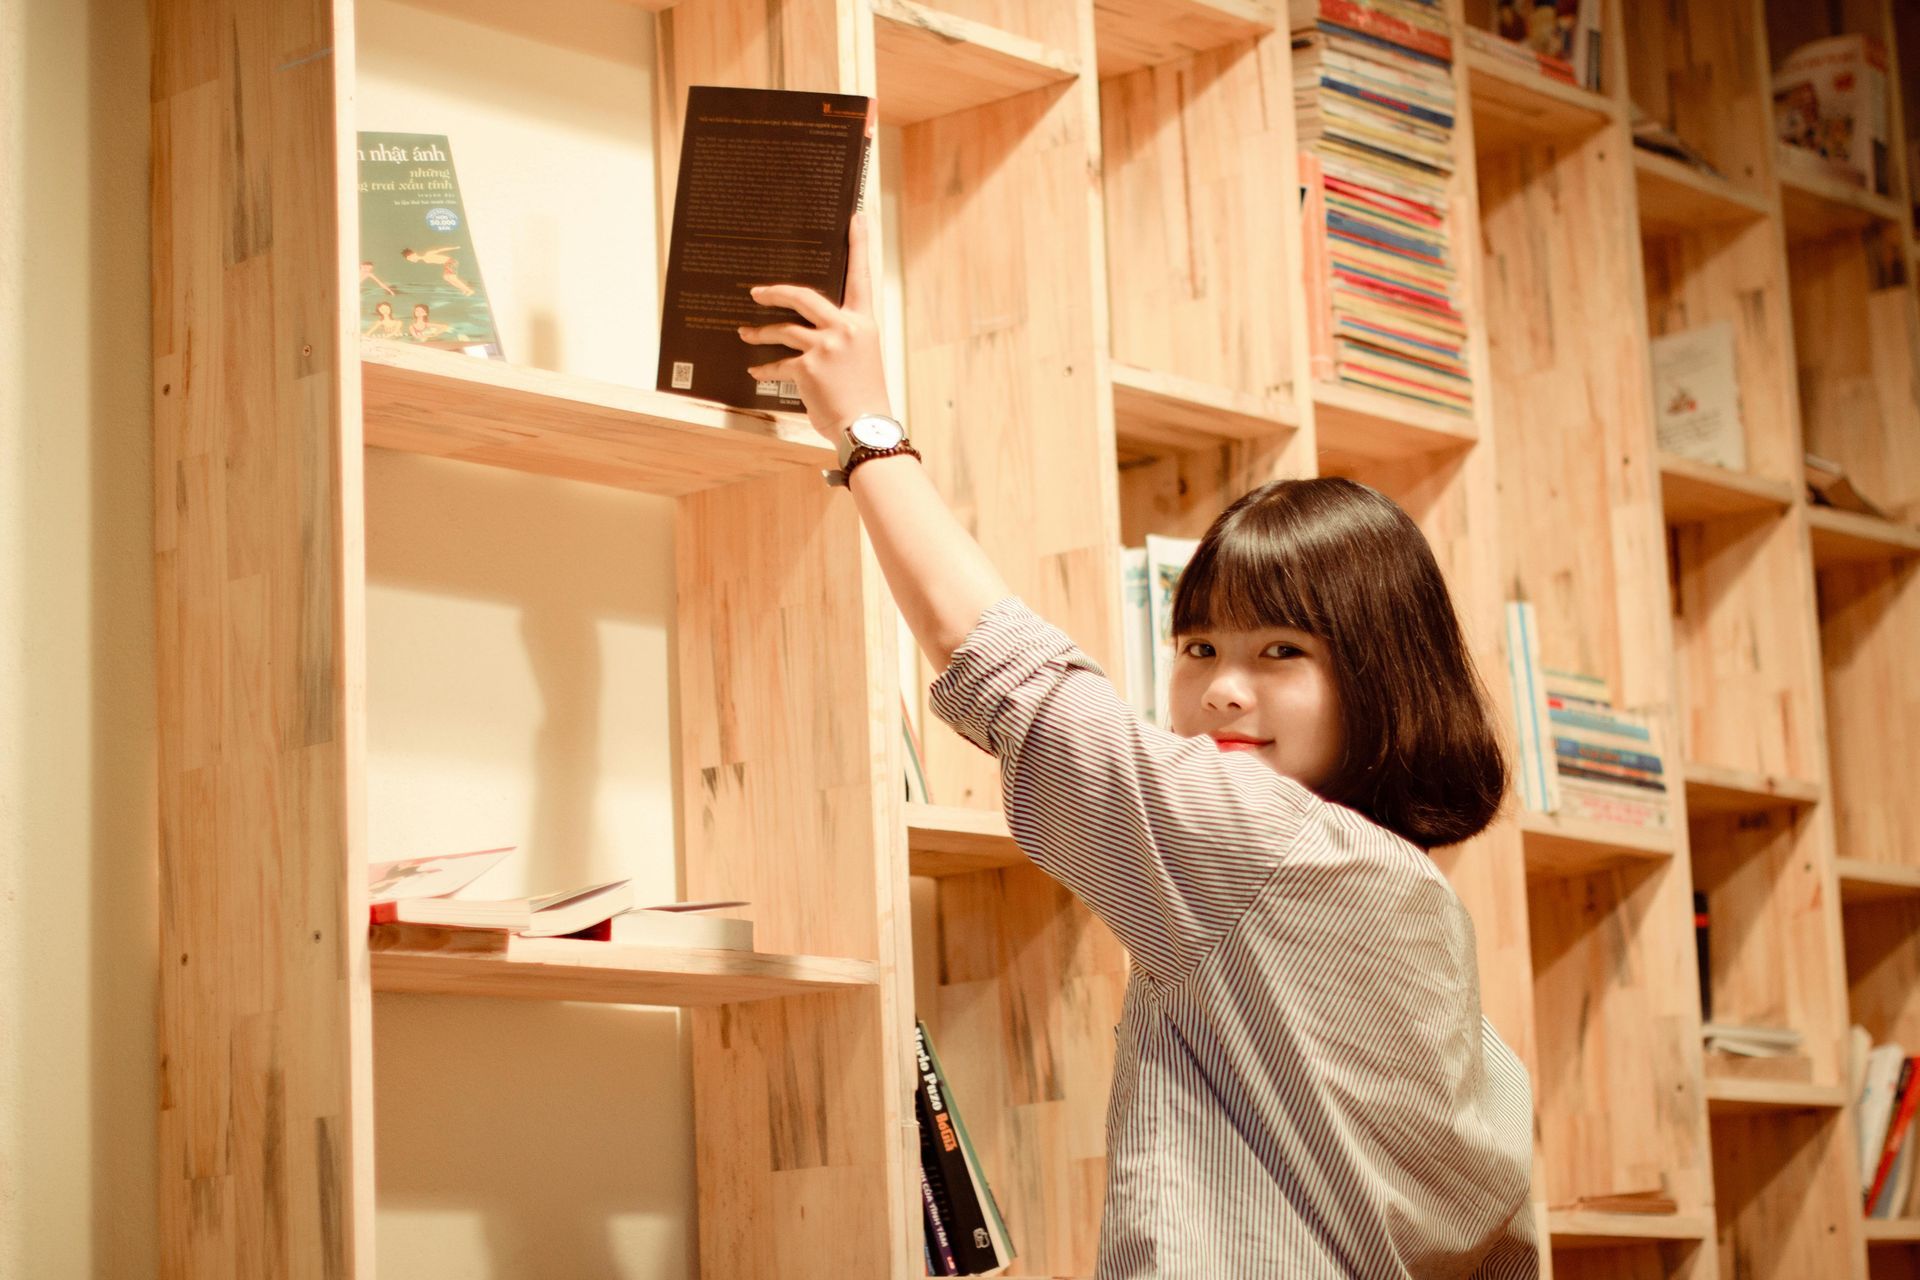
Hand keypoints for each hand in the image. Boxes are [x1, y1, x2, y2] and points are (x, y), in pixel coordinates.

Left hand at [738, 210, 892, 444]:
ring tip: (746, 334)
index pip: (861, 276)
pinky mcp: (808, 367)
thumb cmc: (864, 397)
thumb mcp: (862, 358)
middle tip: (757, 292)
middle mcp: (846, 328)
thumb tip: (811, 331)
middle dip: (775, 292)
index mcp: (863, 323)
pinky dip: (765, 368)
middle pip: (802, 296)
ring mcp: (826, 346)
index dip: (859, 245)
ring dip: (760, 333)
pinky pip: (778, 363)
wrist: (866, 428)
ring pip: (783, 329)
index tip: (856, 217)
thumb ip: (842, 338)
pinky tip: (756, 371)